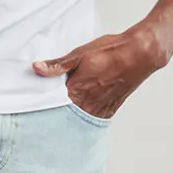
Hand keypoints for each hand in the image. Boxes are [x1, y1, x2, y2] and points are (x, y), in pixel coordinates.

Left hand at [33, 26, 169, 118]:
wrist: (140, 54)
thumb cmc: (112, 52)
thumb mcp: (80, 54)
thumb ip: (58, 65)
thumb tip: (37, 68)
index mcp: (77, 92)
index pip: (52, 107)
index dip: (43, 107)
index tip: (32, 108)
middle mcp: (88, 105)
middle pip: (65, 117)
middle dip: (55, 116)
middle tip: (42, 116)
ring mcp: (100, 108)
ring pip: (79, 121)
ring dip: (70, 118)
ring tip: (59, 115)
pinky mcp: (110, 109)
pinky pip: (93, 119)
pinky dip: (84, 118)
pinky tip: (79, 113)